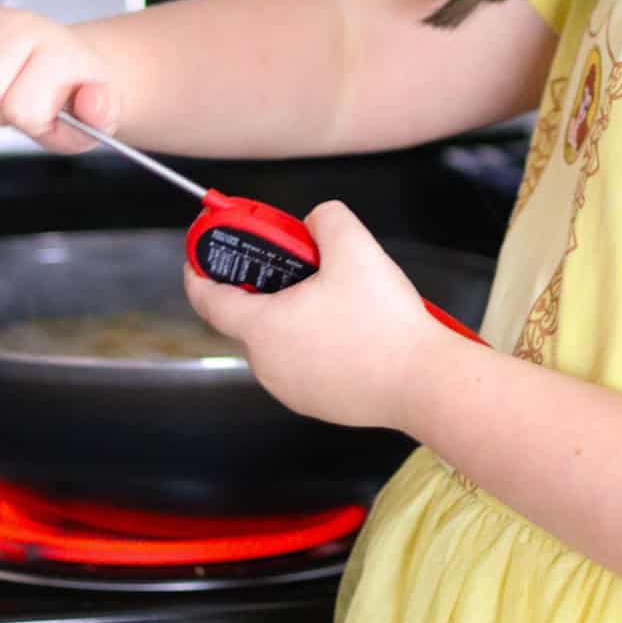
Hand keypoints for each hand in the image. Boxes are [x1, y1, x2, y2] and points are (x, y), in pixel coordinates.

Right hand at [0, 4, 119, 149]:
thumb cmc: (77, 95)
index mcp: (62, 53)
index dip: (30, 123)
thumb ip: (101, 114)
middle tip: (11, 111)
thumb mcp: (101, 116)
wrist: (74, 71)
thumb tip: (94, 106)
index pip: (24, 105)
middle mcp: (28, 28)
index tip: (43, 117)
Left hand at [184, 200, 446, 431]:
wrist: (423, 382)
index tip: (198, 257)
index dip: (198, 272)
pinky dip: (313, 341)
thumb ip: (325, 219)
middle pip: (249, 316)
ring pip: (278, 340)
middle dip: (266, 286)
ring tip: (333, 295)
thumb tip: (316, 222)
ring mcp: (292, 389)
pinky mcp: (318, 403)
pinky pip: (303, 362)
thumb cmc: (384, 322)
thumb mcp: (355, 246)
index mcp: (262, 328)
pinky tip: (349, 327)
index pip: (208, 300)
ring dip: (292, 315)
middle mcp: (267, 365)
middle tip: (296, 264)